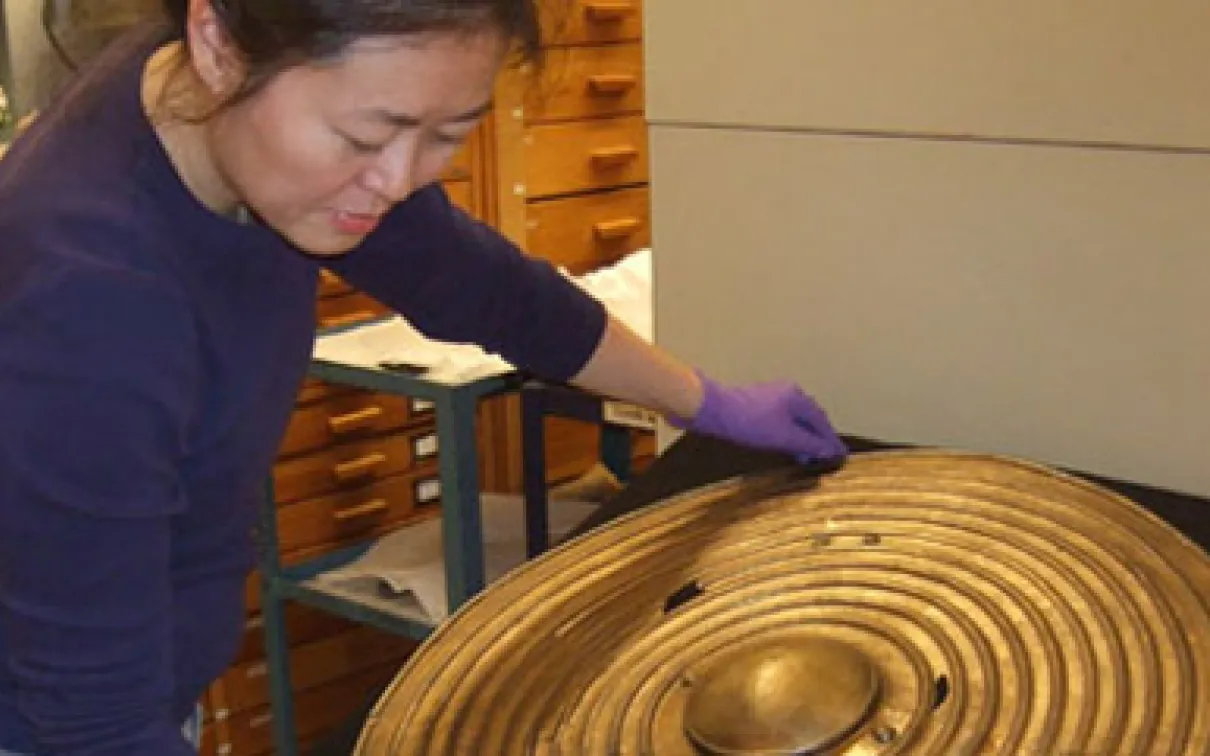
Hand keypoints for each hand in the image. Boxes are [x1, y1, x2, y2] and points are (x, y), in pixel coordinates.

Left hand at [669, 372, 847, 463]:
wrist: (710, 410)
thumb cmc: (748, 422)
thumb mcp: (784, 437)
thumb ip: (808, 445)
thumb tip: (830, 451)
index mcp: (797, 397)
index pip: (821, 421)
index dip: (830, 440)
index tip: (840, 455)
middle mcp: (786, 393)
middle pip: (808, 419)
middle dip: (817, 439)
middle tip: (825, 458)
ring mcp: (769, 397)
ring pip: (793, 420)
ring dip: (801, 438)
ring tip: (805, 458)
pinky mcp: (754, 406)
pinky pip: (779, 421)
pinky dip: (787, 435)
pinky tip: (783, 446)